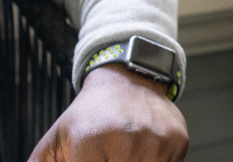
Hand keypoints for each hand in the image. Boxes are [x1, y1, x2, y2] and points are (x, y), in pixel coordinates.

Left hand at [28, 65, 187, 161]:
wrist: (128, 78)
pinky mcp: (178, 140)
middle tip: (107, 155)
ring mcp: (156, 141)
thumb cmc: (89, 116)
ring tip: (122, 155)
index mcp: (88, 142)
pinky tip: (144, 154)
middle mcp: (125, 140)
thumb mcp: (55, 142)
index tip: (91, 159)